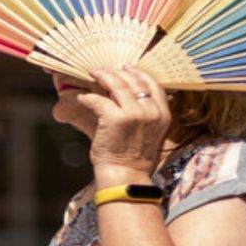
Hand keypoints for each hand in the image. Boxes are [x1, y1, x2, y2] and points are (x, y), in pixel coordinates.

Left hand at [76, 66, 171, 185]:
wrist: (126, 177)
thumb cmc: (134, 158)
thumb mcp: (150, 132)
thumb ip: (146, 113)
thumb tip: (128, 93)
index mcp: (163, 114)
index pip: (154, 84)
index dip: (138, 73)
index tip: (126, 68)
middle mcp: (152, 112)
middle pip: (134, 81)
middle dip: (117, 72)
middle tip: (103, 69)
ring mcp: (135, 114)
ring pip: (117, 85)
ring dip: (102, 76)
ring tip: (92, 74)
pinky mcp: (116, 119)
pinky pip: (98, 100)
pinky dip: (87, 97)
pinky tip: (82, 98)